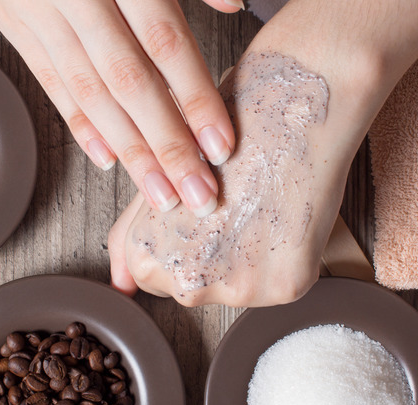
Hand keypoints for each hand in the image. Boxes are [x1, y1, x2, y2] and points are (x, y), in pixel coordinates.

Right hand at [0, 0, 241, 216]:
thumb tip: (236, 4)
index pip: (163, 43)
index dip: (194, 97)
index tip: (221, 146)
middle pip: (126, 81)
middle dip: (164, 144)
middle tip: (195, 195)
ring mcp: (34, 7)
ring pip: (88, 92)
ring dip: (127, 149)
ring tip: (159, 192)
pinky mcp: (10, 17)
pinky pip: (48, 80)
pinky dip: (79, 122)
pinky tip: (108, 158)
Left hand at [107, 47, 365, 306]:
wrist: (296, 101)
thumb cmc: (226, 129)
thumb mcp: (162, 180)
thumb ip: (132, 236)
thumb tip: (121, 287)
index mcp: (147, 256)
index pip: (152, 278)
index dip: (177, 240)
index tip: (196, 212)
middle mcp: (188, 282)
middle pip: (193, 287)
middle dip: (210, 254)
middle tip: (231, 204)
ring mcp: (239, 288)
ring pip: (237, 289)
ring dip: (247, 260)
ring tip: (257, 205)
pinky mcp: (287, 285)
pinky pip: (279, 286)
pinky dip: (284, 259)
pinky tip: (282, 215)